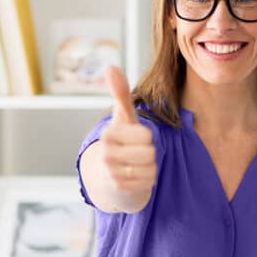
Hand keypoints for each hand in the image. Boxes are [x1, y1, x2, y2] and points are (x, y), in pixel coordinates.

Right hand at [98, 66, 156, 195]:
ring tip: (137, 164)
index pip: (146, 135)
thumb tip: (110, 67)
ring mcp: (111, 173)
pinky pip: (148, 183)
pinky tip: (135, 176)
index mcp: (108, 134)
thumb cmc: (122, 140)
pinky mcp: (119, 189)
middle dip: (150, 153)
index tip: (135, 137)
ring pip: (150, 169)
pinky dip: (147, 180)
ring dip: (149, 167)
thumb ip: (120, 93)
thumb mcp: (124, 117)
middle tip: (138, 153)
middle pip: (150, 153)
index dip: (147, 137)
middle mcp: (106, 154)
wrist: (110, 174)